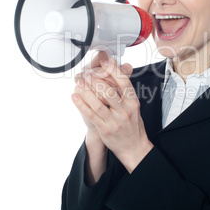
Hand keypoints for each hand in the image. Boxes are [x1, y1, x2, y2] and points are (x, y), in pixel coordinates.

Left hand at [72, 53, 152, 172]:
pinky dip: (81, 104)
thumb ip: (126, 91)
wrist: (134, 147)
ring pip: (98, 102)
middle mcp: (125, 110)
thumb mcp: (134, 107)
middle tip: (87, 73)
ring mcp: (115, 121)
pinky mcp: (105, 129)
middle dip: (96, 80)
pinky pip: (91, 114)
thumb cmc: (133, 125)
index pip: (124, 82)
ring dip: (86, 90)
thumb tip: (122, 71)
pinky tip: (75, 97)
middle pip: (109, 91)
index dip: (113, 70)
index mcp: (133, 102)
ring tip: (79, 82)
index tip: (104, 61)